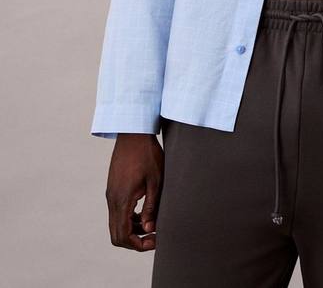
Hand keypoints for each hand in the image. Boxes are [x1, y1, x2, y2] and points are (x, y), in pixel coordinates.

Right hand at [105, 133, 163, 251]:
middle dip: (134, 241)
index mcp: (122, 199)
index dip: (138, 245)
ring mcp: (111, 194)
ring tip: (152, 224)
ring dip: (132, 230)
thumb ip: (152, 207)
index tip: (154, 241)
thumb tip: (150, 229)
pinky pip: (117, 213)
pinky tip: (144, 213)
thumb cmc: (147, 154)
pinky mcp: (113, 189)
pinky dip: (129, 219)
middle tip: (153, 237)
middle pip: (116, 234)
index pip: (123, 235)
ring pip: (116, 224)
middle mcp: (112, 199)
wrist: (133, 134)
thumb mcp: (156, 181)